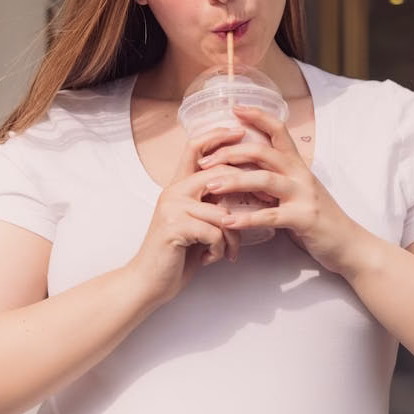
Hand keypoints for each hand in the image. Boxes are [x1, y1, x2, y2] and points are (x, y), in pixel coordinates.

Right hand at [128, 127, 245, 307]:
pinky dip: (221, 250)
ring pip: (223, 212)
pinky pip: (215, 232)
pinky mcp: (174, 227)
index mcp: (178, 186)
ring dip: (233, 237)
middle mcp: (173, 191)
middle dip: (246, 191)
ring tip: (228, 251)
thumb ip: (210, 202)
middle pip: (218, 175)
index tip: (239, 132)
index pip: (194, 148)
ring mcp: (172, 208)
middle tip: (265, 205)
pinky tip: (210, 259)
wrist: (149, 282)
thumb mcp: (195, 222)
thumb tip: (242, 189)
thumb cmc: (176, 254)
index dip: (217, 136)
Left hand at [196, 106, 366, 274]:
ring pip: (264, 180)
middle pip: (263, 152)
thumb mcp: (296, 191)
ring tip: (209, 186)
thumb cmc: (317, 217)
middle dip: (230, 153)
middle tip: (204, 161)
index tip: (234, 108)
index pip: (278, 130)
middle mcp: (300, 174)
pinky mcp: (303, 219)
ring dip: (233, 181)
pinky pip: (270, 216)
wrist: (348, 243)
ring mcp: (303, 195)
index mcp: (297, 164)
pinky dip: (246, 218)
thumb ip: (273, 179)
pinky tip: (227, 221)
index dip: (257, 116)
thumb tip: (242, 172)